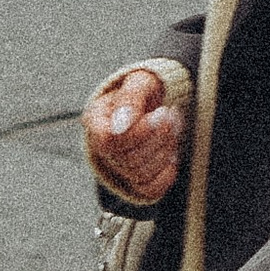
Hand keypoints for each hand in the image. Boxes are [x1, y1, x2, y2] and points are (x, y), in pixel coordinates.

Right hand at [84, 64, 185, 208]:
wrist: (153, 102)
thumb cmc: (143, 90)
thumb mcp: (139, 81)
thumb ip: (130, 98)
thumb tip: (121, 125)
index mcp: (95, 120)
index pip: (108, 141)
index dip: (139, 132)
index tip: (162, 112)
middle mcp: (100, 147)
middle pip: (126, 159)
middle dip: (158, 138)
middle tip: (172, 114)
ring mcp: (116, 166)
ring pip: (139, 174)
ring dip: (165, 151)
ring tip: (174, 128)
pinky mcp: (134, 181)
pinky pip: (150, 189)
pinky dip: (166, 173)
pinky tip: (172, 153)